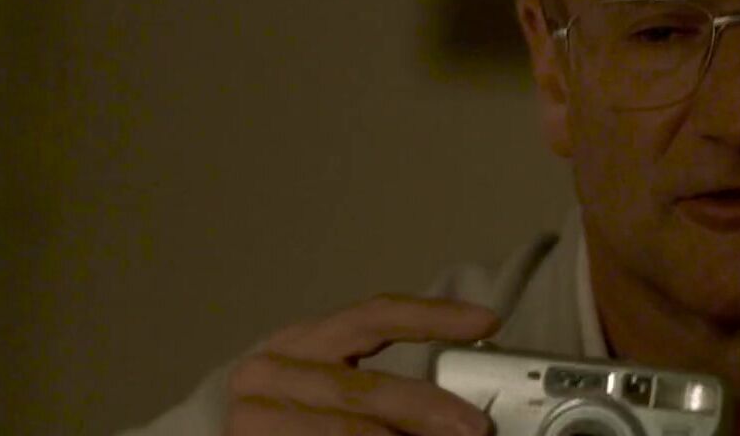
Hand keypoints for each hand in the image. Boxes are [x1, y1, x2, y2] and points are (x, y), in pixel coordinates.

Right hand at [224, 294, 499, 434]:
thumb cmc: (293, 421)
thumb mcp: (331, 389)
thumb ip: (383, 392)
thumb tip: (459, 409)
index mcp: (302, 340)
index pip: (374, 315)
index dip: (432, 316)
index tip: (487, 321)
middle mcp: (270, 369)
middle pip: (366, 386)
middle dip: (426, 408)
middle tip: (476, 428)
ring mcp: (252, 414)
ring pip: (346, 430)